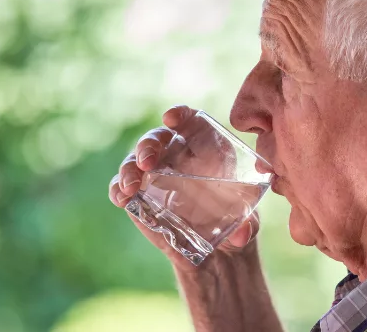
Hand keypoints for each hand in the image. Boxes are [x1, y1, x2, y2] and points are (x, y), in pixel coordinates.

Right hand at [108, 105, 259, 268]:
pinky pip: (122, 187)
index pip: (190, 120)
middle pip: (157, 138)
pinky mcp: (139, 198)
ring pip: (135, 161)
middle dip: (148, 145)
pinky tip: (121, 197)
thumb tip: (241, 235)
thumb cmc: (236, 224)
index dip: (180, 115)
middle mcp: (177, 157)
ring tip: (130, 186)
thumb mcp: (249, 225)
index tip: (171, 119)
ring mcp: (155, 177)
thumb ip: (248, 226)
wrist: (217, 252)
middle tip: (147, 162)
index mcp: (206, 149)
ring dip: (129, 169)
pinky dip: (118, 189)